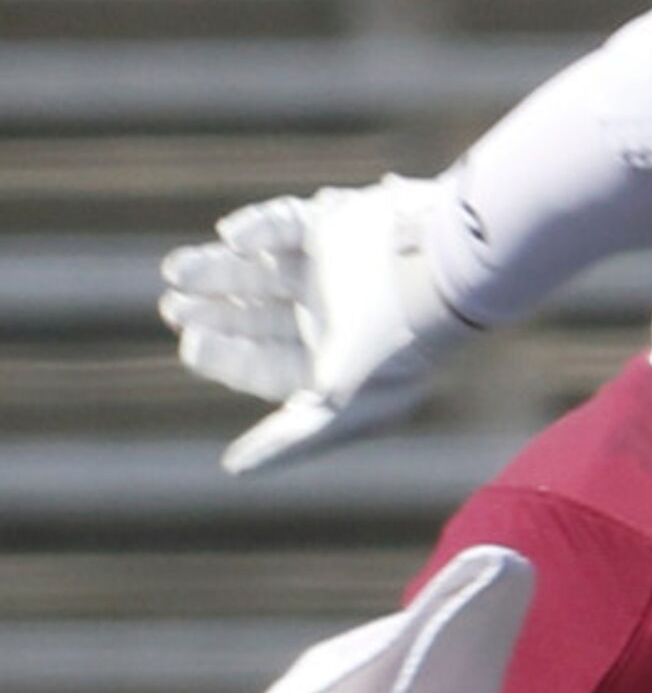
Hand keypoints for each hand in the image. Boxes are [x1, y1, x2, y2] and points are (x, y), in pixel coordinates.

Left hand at [158, 175, 475, 473]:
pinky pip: (284, 223)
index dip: (223, 355)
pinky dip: (256, 227)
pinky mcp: (336, 224)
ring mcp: (332, 270)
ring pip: (259, 269)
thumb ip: (288, 440)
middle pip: (255, 315)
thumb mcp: (336, 411)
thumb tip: (234, 469)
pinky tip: (232, 237)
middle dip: (212, 311)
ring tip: (178, 269)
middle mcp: (329, 317)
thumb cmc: (392, 352)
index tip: (192, 342)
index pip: (263, 363)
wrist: (438, 277)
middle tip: (173, 305)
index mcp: (332, 363)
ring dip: (217, 269)